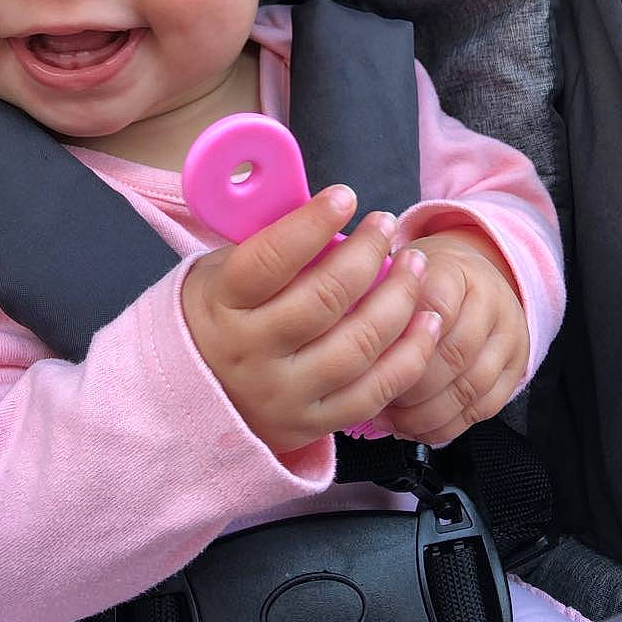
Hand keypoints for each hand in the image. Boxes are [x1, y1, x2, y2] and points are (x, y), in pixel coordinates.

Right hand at [181, 187, 442, 453]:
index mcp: (221, 305)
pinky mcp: (313, 424)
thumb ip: (269, 242)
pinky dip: (411, 354)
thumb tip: (326, 207)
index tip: (345, 197)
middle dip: (366, 254)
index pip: (271, 259)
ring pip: (358, 345)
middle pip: (324, 300)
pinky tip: (428, 320)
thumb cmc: (221, 313)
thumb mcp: (223, 270)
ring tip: (415, 265)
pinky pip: (375, 392)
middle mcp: (250, 354)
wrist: (193, 395)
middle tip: (385, 224)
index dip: (312, 223)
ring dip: (399, 299)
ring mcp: (283, 394)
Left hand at [373, 228, 529, 444]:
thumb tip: (339, 333)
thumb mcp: (397, 270)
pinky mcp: (517, 369)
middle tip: (373, 398)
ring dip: (423, 413)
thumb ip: (375, 296)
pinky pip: (482, 410)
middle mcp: (490, 301)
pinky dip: (444, 426)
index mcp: (455, 270)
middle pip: (452, 354)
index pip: (432, 308)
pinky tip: (414, 428)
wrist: (475, 277)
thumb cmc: (423, 279)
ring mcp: (509, 337)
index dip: (399, 341)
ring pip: (468, 387)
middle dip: (408, 386)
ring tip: (389, 420)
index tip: (366, 360)